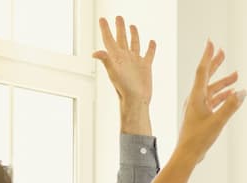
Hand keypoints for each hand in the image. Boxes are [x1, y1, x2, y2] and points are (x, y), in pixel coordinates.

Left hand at [94, 16, 155, 132]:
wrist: (137, 100)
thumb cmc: (124, 89)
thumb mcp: (114, 72)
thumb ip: (106, 60)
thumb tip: (95, 53)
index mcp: (116, 57)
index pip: (109, 39)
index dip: (106, 29)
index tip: (103, 19)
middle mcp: (125, 57)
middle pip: (121, 38)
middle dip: (119, 28)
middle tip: (118, 17)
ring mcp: (135, 61)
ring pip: (134, 44)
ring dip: (133, 34)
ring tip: (131, 26)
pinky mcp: (145, 66)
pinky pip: (148, 54)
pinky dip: (150, 48)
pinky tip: (151, 42)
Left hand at [175, 41, 244, 162]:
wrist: (187, 154)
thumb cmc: (198, 139)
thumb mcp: (218, 121)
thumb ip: (230, 106)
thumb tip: (242, 92)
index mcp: (196, 97)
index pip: (202, 71)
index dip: (208, 56)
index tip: (212, 43)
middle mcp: (195, 99)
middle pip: (206, 76)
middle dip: (215, 64)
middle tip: (223, 52)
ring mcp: (197, 107)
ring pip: (212, 89)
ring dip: (223, 82)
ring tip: (236, 75)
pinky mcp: (201, 115)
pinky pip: (213, 101)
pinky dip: (222, 96)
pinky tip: (231, 94)